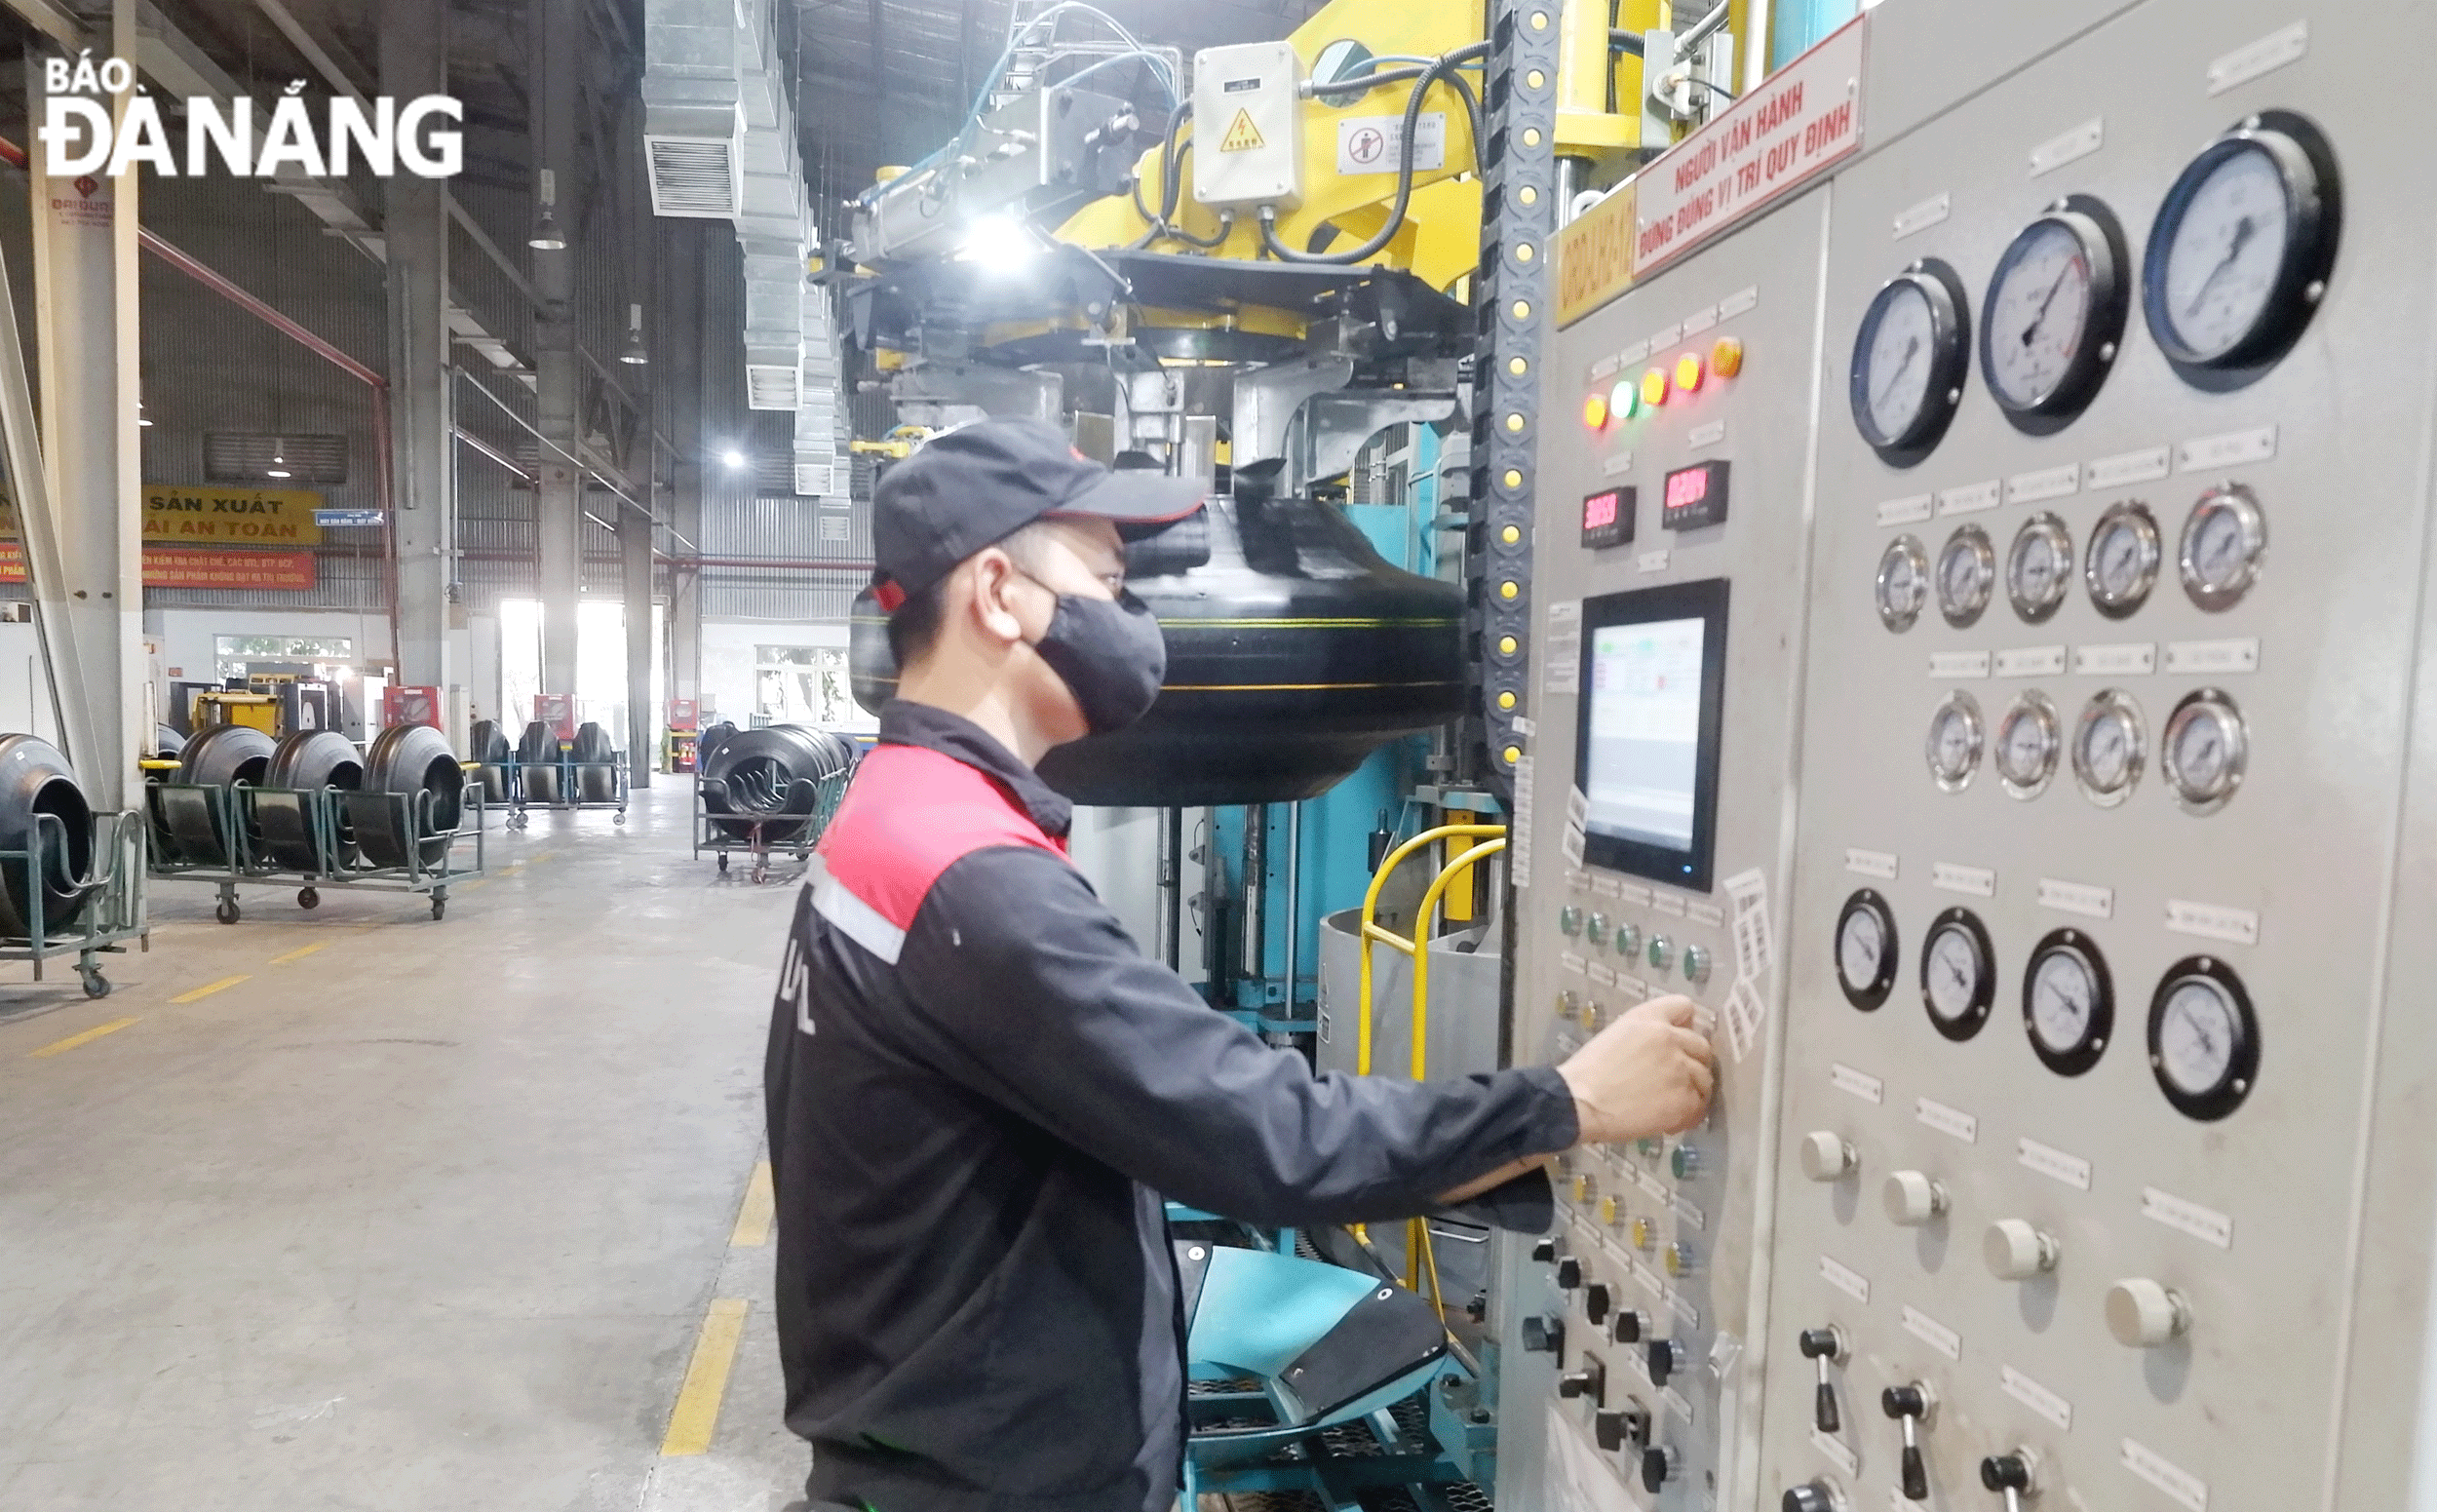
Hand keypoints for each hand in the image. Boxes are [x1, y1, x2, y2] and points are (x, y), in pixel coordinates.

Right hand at [1556, 994, 1714, 1143]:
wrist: (1579, 1102)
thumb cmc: (1587, 1073)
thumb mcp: (1615, 1036)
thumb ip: (1644, 1035)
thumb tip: (1663, 1050)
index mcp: (1648, 1019)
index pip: (1684, 1007)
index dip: (1685, 1024)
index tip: (1679, 1041)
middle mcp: (1670, 1038)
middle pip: (1702, 1046)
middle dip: (1693, 1063)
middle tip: (1677, 1080)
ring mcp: (1681, 1069)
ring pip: (1704, 1078)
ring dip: (1693, 1091)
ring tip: (1673, 1105)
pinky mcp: (1685, 1099)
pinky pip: (1699, 1106)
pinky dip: (1688, 1115)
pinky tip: (1670, 1121)